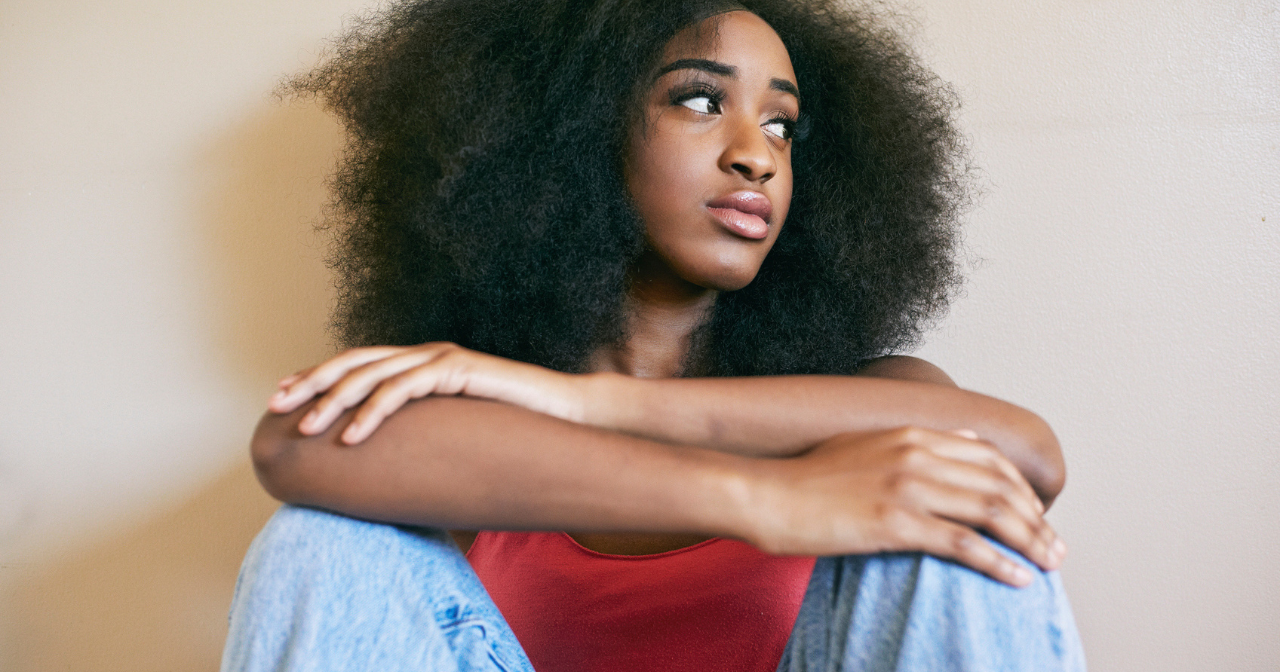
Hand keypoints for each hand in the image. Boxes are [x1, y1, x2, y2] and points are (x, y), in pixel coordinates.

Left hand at [267, 343, 585, 443]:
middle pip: (353, 362)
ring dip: (334, 401)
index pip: (356, 364)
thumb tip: (384, 465)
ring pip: (372, 374)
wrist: (563, 412)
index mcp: (419, 363)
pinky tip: (351, 437)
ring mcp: (440, 358)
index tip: (281, 396)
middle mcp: (425, 354)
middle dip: (311, 382)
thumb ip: (421, 433)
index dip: (317, 375)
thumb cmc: (509, 427)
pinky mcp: (457, 370)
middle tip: (275, 405)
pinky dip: (372, 412)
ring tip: (307, 427)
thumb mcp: (453, 430)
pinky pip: (404, 389)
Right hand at [744, 427, 1065, 586]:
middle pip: (999, 485)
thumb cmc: (808, 479)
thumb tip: (962, 441)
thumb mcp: (864, 444)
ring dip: (1030, 541)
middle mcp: (916, 454)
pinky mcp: (894, 522)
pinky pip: (963, 544)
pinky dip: (999, 563)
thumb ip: (914, 442)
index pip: (988, 458)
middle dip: (1036, 519)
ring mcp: (906, 487)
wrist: (767, 495)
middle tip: (1056, 547)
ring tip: (1049, 564)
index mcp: (911, 434)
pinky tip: (1018, 578)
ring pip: (990, 512)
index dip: (1021, 489)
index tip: (1036, 516)